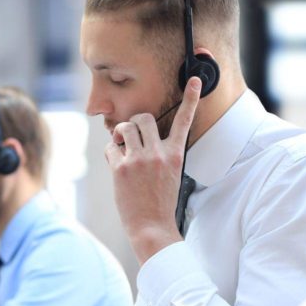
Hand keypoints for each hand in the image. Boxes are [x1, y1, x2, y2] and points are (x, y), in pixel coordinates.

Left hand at [105, 77, 201, 264]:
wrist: (152, 227)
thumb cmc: (160, 201)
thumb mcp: (170, 174)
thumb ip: (159, 153)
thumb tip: (135, 134)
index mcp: (175, 154)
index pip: (184, 121)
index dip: (190, 98)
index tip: (194, 79)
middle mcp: (158, 153)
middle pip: (143, 118)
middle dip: (134, 123)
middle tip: (132, 137)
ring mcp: (139, 160)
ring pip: (124, 128)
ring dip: (120, 134)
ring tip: (123, 149)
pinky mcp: (121, 168)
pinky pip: (111, 147)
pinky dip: (111, 153)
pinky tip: (117, 167)